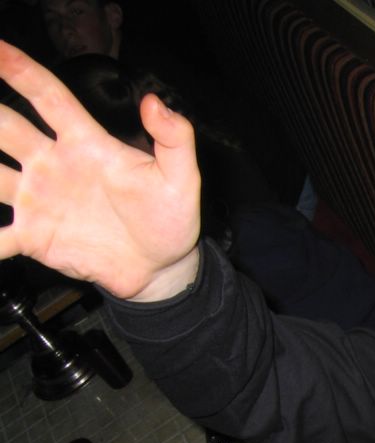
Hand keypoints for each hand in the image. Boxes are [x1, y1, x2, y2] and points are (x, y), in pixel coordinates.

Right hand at [0, 42, 200, 300]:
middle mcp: (52, 166)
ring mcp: (38, 200)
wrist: (162, 267)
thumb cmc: (170, 218)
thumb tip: (154, 102)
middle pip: (5, 127)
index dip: (20, 69)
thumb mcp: (182, 178)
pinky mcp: (33, 237)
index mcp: (85, 144)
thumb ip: (174, 139)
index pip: (48, 97)